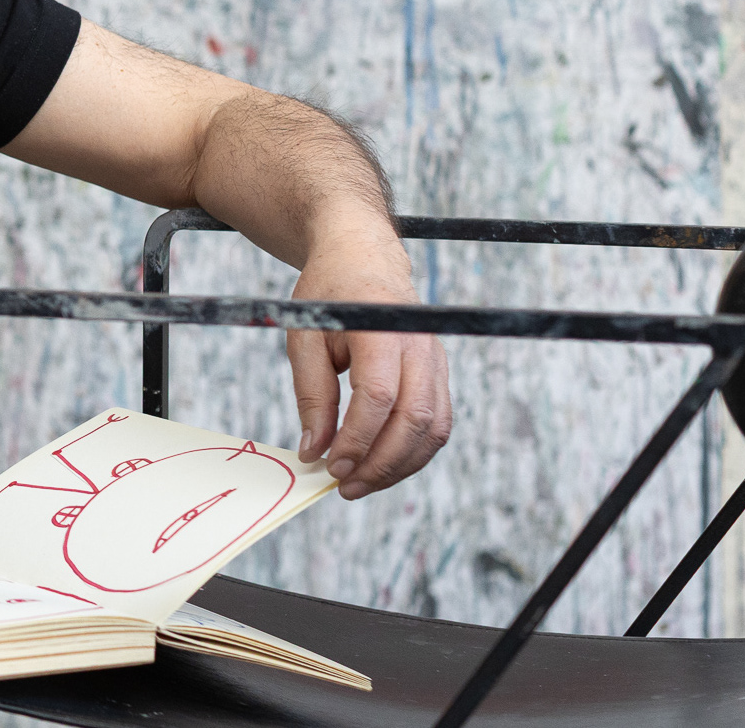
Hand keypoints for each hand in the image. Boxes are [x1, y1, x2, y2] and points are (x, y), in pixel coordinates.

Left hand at [288, 259, 452, 500]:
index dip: (357, 438)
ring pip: (433, 428)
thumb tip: (314, 450)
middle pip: (414, 419)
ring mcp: (436, 359)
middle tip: (343, 485)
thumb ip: (311, 394)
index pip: (379, 395)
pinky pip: (438, 423)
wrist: (362, 258)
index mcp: (382, 329)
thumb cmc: (329, 297)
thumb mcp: (304, 336)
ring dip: (400, 466)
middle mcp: (419, 345)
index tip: (330, 464)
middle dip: (380, 462)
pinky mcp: (440, 373)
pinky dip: (414, 452)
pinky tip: (383, 466)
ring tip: (360, 485)